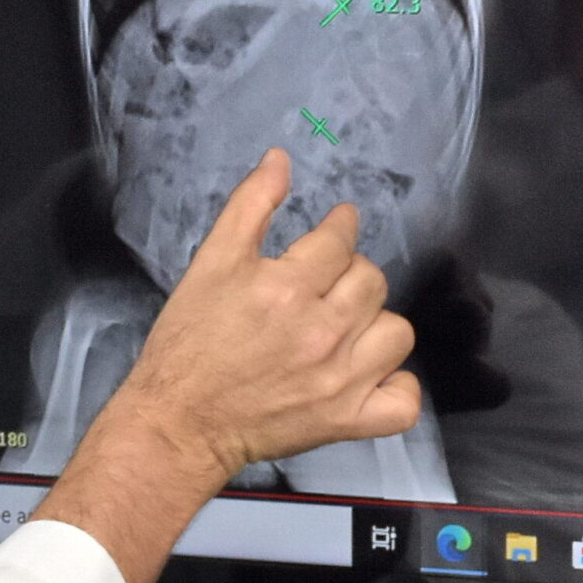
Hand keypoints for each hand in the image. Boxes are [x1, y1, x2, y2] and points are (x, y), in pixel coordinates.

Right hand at [123, 148, 420, 477]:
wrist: (179, 423)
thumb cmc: (187, 345)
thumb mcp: (208, 265)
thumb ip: (249, 207)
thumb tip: (280, 159)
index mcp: (287, 287)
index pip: (340, 240)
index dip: (338, 229)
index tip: (334, 232)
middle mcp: (321, 331)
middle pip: (372, 280)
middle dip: (350, 274)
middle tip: (323, 286)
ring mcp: (340, 380)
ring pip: (396, 332)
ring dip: (374, 324)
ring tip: (343, 329)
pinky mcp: (346, 421)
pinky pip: (403, 401)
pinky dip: (394, 385)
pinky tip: (367, 373)